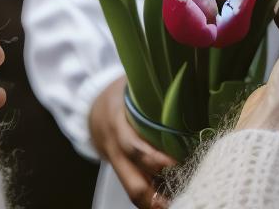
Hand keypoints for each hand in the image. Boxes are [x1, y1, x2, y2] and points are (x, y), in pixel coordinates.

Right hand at [90, 77, 177, 208]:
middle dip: (152, 197)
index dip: (155, 160)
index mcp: (118, 124)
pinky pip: (132, 183)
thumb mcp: (130, 86)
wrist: (88, 105)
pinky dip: (148, 193)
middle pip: (131, 180)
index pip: (134, 148)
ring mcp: (115, 161)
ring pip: (131, 187)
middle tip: (174, 202)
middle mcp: (114, 148)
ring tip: (172, 205)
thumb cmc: (118, 93)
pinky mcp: (118, 168)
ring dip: (151, 200)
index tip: (177, 164)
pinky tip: (165, 198)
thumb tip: (190, 82)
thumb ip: (153, 91)